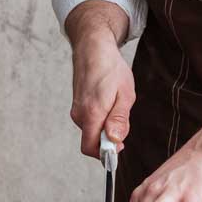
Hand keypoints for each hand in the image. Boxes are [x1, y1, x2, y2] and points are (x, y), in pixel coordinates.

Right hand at [70, 28, 134, 158]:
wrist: (93, 47)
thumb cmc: (111, 68)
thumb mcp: (125, 94)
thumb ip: (119, 120)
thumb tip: (115, 142)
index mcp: (91, 113)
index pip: (90, 148)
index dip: (106, 154)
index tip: (120, 146)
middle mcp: (79, 114)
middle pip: (92, 141)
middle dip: (109, 138)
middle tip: (122, 118)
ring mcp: (76, 109)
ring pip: (92, 130)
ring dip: (105, 126)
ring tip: (116, 103)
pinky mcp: (77, 105)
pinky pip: (89, 120)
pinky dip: (100, 117)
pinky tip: (108, 100)